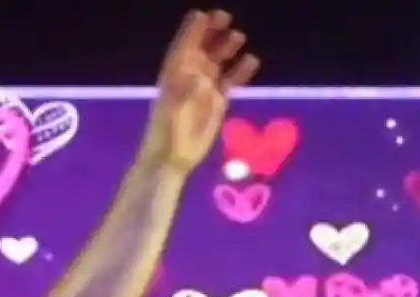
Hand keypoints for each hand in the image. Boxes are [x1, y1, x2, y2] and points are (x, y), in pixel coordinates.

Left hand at [144, 10, 259, 171]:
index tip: (202, 14)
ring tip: (239, 35)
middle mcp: (189, 77)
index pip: (183, 46)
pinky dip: (240, 70)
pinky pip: (230, 81)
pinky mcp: (217, 102)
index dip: (192, 31)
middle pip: (202, 48)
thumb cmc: (167, 133)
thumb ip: (187, 93)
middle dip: (211, 31)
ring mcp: (204, 89)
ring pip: (217, 62)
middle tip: (225, 17)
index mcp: (174, 75)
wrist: (173, 157)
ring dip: (226, 47)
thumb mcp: (173, 111)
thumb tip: (201, 77)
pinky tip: (252, 60)